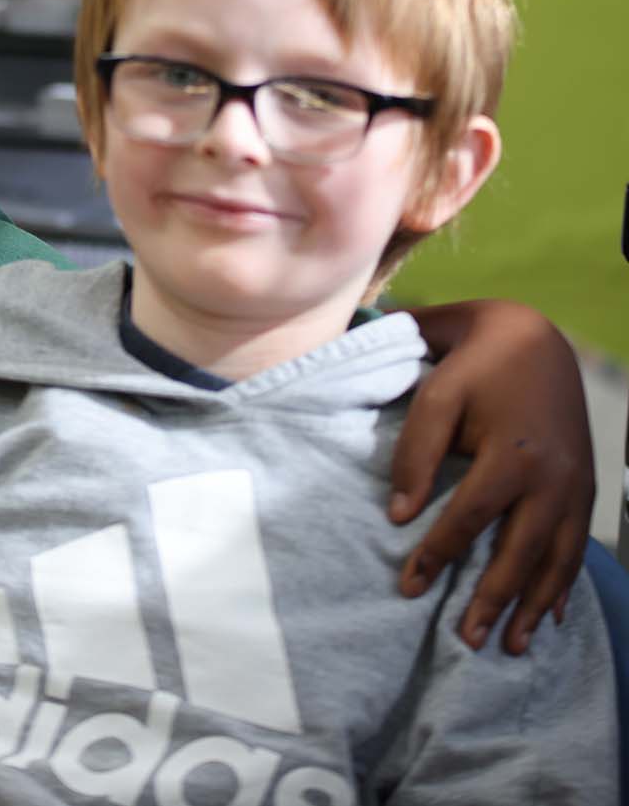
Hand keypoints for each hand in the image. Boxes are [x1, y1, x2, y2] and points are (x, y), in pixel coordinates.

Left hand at [393, 299, 592, 654]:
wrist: (533, 336)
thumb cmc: (473, 364)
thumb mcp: (436, 395)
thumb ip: (416, 454)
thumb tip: (398, 515)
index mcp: (514, 454)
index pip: (470, 519)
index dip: (438, 554)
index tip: (409, 586)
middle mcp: (553, 478)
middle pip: (520, 553)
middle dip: (493, 599)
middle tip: (466, 640)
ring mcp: (576, 485)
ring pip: (556, 560)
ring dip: (534, 605)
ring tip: (513, 646)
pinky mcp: (584, 485)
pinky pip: (575, 546)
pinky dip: (563, 583)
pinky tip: (553, 614)